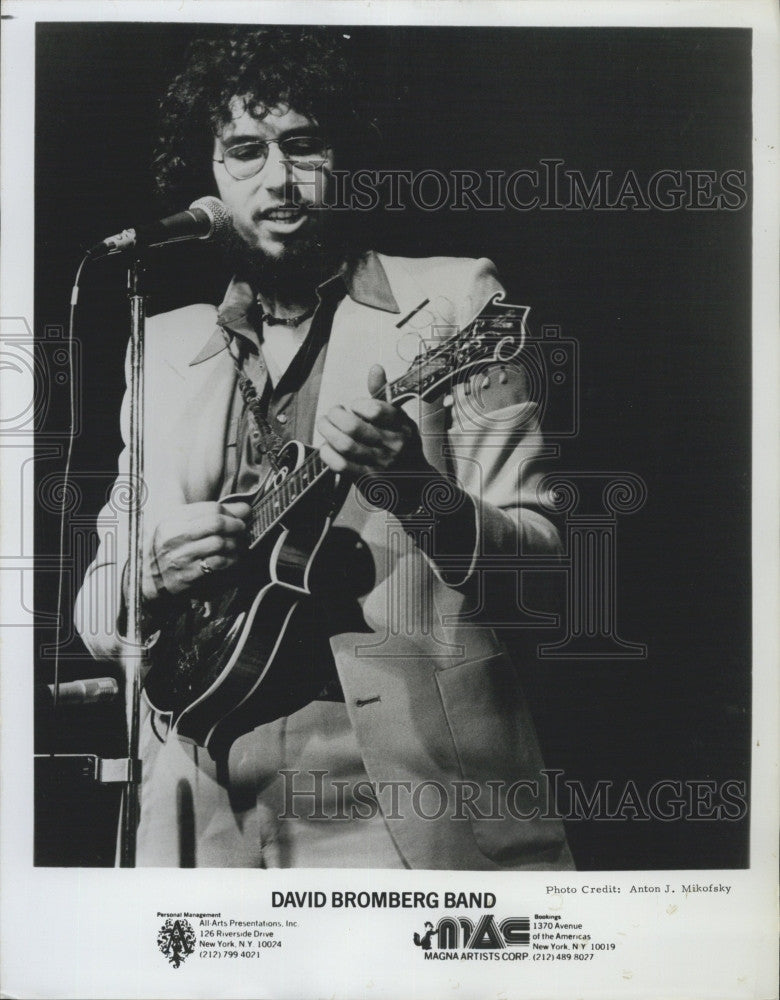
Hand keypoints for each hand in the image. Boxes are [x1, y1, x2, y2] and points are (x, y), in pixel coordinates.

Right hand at [143, 500, 250, 599]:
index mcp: (171, 520)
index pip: (211, 509)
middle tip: (241, 531)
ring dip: (236, 545)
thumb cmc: (170, 548)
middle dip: (236, 526)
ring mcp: (180, 558)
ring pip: (220, 544)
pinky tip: (233, 560)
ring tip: (238, 546)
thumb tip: (246, 508)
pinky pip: (218, 564)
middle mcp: (174, 538)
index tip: (237, 519)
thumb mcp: (181, 525)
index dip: (230, 513)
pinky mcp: (188, 577)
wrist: (150, 581)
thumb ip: (213, 515)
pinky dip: (232, 560)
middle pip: (217, 524)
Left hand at [317, 365, 434, 514]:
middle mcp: (392, 445)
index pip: (375, 410)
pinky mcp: (366, 479)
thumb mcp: (401, 419)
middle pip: (354, 427)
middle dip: (335, 416)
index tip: (353, 406)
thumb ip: (384, 394)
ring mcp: (379, 463)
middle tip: (332, 413)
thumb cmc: (404, 446)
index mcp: (401, 426)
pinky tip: (327, 446)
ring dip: (328, 432)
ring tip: (325, 425)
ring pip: (344, 445)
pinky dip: (328, 453)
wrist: (416, 486)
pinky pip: (340, 464)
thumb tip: (375, 368)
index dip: (357, 405)